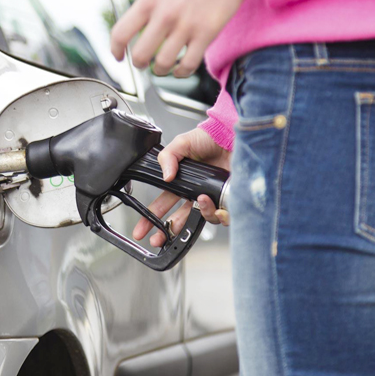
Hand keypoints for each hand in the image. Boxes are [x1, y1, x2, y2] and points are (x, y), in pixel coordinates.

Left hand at [110, 0, 255, 76]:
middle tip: (144, 64)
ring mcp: (186, 25)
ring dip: (161, 71)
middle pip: (140, 55)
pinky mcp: (206, 34)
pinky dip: (181, 72)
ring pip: (163, 65)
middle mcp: (165, 14)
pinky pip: (188, 65)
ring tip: (163, 67)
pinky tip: (181, 69)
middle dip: (139, 65)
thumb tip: (139, 20)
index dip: (115, 50)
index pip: (121, 33)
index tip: (119, 56)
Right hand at [133, 128, 231, 246]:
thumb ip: (168, 157)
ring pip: (202, 219)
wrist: (232, 135)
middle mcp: (195, 194)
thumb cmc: (209, 137)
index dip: (151, 218)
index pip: (163, 204)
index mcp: (181, 183)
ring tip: (200, 201)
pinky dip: (218, 214)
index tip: (142, 230)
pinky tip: (215, 203)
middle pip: (179, 220)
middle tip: (158, 240)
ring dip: (199, 214)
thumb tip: (165, 177)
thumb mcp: (182, 143)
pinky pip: (222, 217)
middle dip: (167, 233)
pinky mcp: (227, 200)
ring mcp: (211, 198)